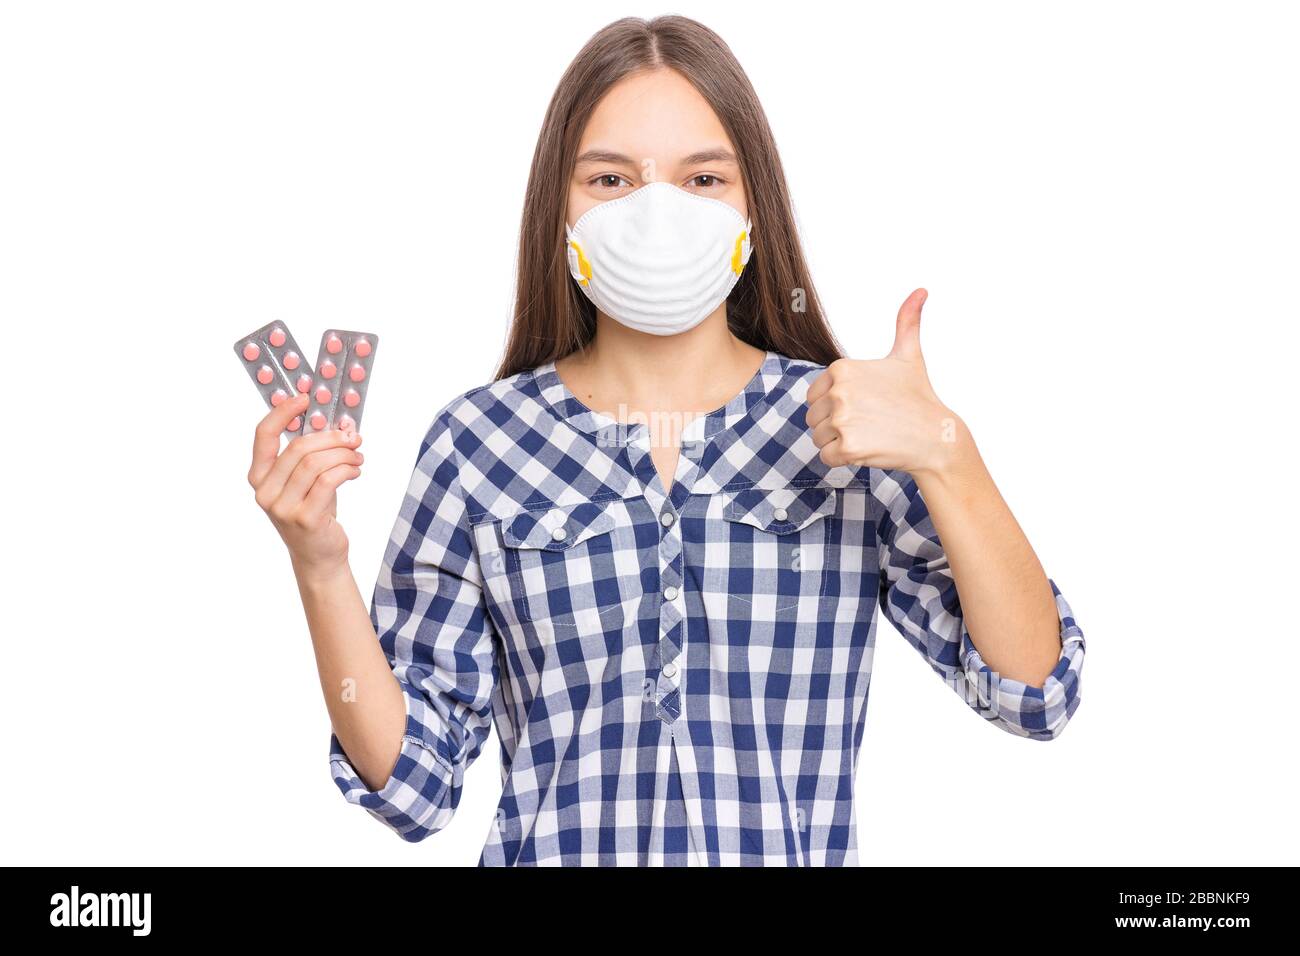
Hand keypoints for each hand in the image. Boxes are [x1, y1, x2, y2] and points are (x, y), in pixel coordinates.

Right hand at [248, 392, 364, 577]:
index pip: (264, 435)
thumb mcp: (307, 480)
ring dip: (343, 453)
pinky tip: (356, 469)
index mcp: (259, 477)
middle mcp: (265, 492)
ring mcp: (283, 507)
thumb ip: (315, 453)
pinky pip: (329, 480)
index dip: (284, 412)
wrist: (318, 556)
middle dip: (331, 436)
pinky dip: (347, 469)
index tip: (306, 397)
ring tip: (357, 455)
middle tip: (352, 436)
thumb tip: (342, 424)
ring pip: (316, 463)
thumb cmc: (313, 511)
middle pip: (299, 447)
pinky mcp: (305, 518)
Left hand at [805, 288, 964, 476]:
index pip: (814, 395)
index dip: (834, 405)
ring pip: (818, 438)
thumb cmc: (918, 397)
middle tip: (868, 423)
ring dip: (838, 442)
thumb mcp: (909, 355)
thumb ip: (906, 322)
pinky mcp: (848, 447)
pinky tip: (867, 449)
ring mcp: (842, 420)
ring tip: (869, 435)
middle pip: (813, 417)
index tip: (863, 406)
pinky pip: (825, 457)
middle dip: (835, 425)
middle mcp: (839, 391)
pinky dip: (843, 459)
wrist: (936, 437)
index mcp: (842, 369)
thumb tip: (921, 291)